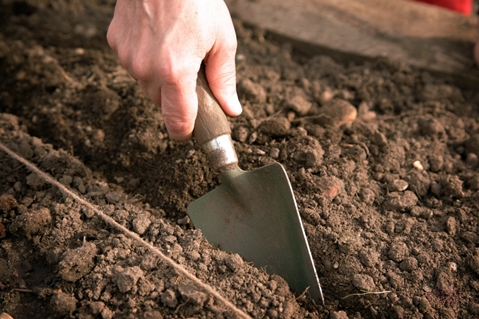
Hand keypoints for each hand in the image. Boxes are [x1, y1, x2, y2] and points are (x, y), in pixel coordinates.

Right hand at [107, 0, 241, 139]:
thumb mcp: (222, 40)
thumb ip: (224, 80)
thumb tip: (231, 110)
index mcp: (176, 72)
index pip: (177, 122)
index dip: (186, 132)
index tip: (192, 132)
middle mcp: (147, 69)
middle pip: (161, 104)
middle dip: (176, 97)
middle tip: (191, 75)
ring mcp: (128, 56)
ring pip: (146, 85)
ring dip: (160, 79)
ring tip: (175, 51)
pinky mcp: (116, 42)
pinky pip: (132, 65)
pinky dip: (145, 60)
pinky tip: (158, 40)